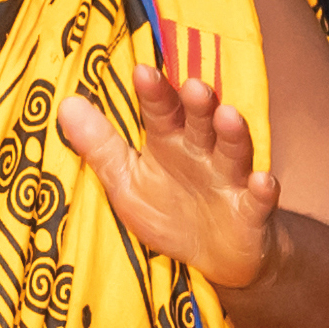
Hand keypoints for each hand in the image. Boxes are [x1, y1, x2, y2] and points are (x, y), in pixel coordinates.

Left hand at [57, 66, 278, 286]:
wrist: (216, 255)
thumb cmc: (168, 209)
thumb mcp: (126, 180)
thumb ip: (99, 146)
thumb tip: (65, 104)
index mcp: (170, 141)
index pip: (161, 111)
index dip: (154, 93)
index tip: (142, 72)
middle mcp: (203, 152)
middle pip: (201, 122)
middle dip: (198, 105)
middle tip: (193, 86)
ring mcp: (231, 179)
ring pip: (233, 151)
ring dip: (232, 134)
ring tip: (228, 116)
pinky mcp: (252, 211)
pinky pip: (260, 199)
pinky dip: (263, 190)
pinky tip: (263, 180)